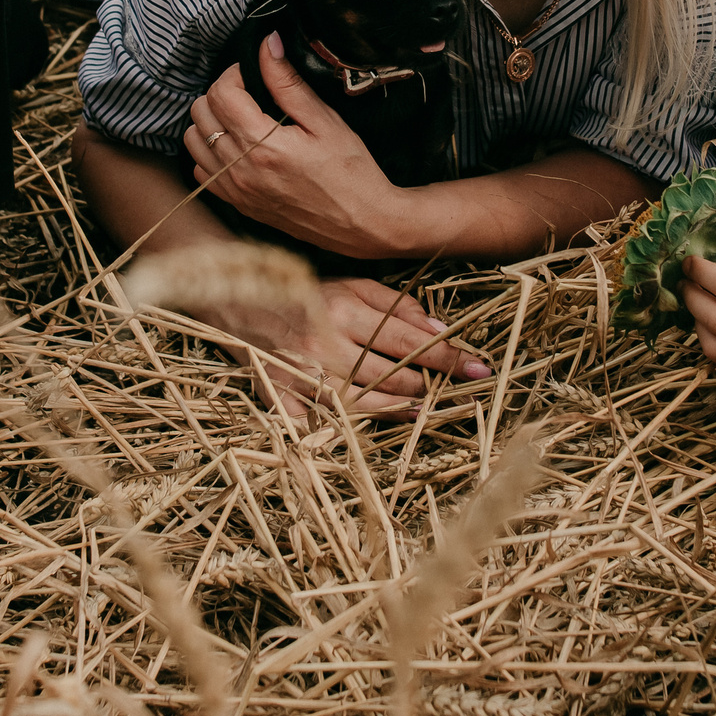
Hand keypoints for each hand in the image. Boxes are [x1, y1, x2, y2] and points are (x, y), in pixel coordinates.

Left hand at [185, 33, 404, 256]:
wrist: (362, 224)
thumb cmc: (352, 173)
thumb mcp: (325, 121)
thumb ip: (289, 83)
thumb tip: (268, 45)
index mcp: (262, 145)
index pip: (221, 94)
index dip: (234, 74)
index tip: (253, 73)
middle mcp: (240, 170)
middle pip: (200, 114)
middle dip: (221, 94)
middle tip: (249, 92)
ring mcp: (235, 190)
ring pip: (192, 142)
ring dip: (210, 122)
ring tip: (241, 118)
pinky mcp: (238, 205)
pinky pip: (201, 172)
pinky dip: (210, 153)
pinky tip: (238, 147)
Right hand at [189, 273, 489, 420]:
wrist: (238, 301)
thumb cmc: (304, 293)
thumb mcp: (352, 284)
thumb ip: (396, 305)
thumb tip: (440, 330)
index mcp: (343, 309)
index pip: (408, 339)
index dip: (447, 356)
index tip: (477, 368)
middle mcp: (324, 344)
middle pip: (390, 376)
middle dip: (424, 385)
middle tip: (446, 389)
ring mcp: (301, 376)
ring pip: (363, 405)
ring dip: (398, 409)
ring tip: (419, 409)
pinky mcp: (281, 398)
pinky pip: (320, 424)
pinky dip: (346, 431)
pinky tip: (369, 428)